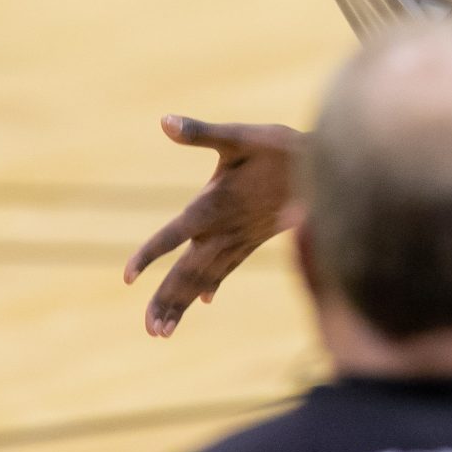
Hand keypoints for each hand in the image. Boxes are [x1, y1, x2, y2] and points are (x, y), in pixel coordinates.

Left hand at [125, 115, 302, 336]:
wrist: (324, 168)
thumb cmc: (279, 148)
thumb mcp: (239, 136)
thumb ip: (200, 133)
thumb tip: (164, 120)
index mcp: (213, 206)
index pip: (172, 235)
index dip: (148, 255)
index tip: (127, 278)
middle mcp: (223, 230)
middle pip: (188, 271)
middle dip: (167, 300)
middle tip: (149, 331)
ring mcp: (239, 239)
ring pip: (206, 278)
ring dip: (183, 303)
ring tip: (162, 331)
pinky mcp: (253, 239)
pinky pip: (228, 269)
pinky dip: (212, 285)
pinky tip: (205, 300)